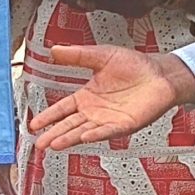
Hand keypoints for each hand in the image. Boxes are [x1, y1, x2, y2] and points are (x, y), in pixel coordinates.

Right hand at [27, 45, 194, 154]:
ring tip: (54, 144)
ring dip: (69, 138)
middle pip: (70, 125)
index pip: (62, 109)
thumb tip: (54, 50)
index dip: (48, 117)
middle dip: (54, 134)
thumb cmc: (135, 66)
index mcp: (87, 96)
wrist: (160, 73)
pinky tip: (84, 137)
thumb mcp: (101, 55)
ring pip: (84, 131)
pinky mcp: (125, 124)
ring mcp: (109, 120)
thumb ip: (77, 55)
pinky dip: (96, 135)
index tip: (34, 124)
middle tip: (40, 142)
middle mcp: (95, 111)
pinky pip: (108, 131)